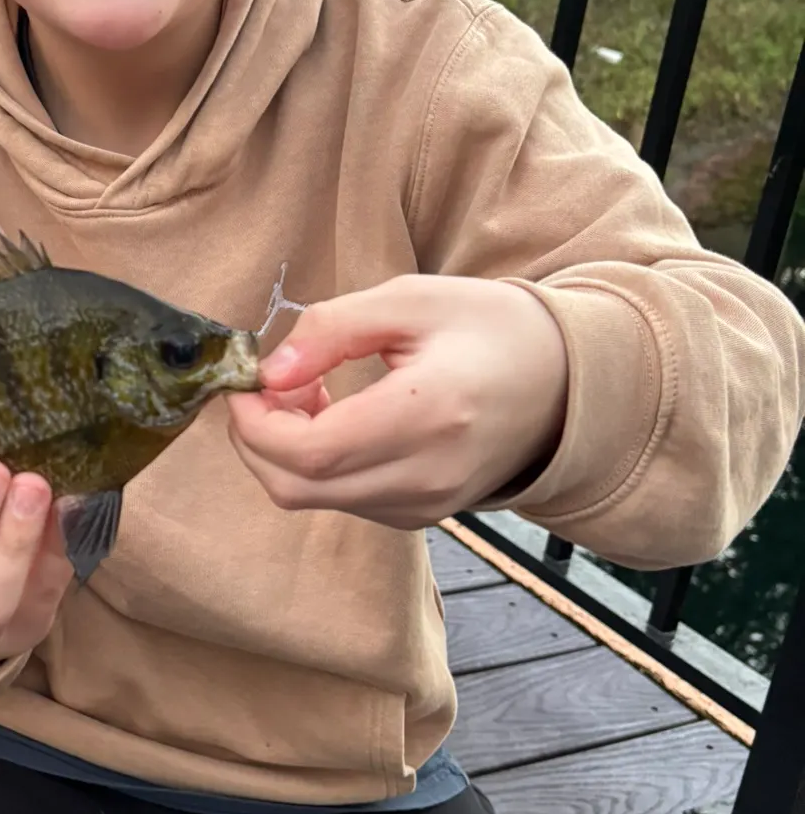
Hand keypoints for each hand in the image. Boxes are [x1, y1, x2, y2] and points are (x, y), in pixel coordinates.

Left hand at [227, 275, 568, 530]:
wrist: (568, 380)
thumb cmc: (489, 327)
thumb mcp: (410, 299)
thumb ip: (331, 329)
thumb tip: (267, 370)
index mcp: (426, 416)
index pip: (308, 451)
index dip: (254, 420)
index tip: (245, 377)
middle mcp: (426, 477)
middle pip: (296, 485)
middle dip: (256, 435)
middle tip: (267, 380)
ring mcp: (426, 505)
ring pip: (312, 498)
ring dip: (284, 447)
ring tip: (309, 387)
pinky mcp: (422, 514)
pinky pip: (341, 499)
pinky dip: (315, 462)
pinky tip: (334, 414)